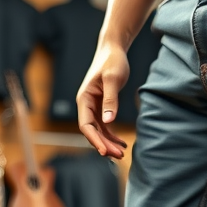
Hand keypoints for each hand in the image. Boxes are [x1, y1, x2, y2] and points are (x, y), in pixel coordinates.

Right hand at [77, 42, 129, 158]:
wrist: (113, 50)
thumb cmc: (112, 61)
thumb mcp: (112, 79)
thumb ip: (110, 100)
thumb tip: (108, 121)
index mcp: (84, 99)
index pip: (86, 125)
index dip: (94, 139)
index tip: (105, 151)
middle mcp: (86, 105)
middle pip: (93, 131)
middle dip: (104, 144)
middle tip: (119, 156)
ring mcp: (94, 106)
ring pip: (99, 130)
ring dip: (109, 142)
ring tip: (122, 153)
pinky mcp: (102, 105)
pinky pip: (105, 125)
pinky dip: (112, 135)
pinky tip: (122, 143)